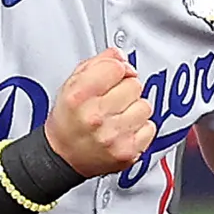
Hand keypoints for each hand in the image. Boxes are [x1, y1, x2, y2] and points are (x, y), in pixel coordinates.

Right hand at [45, 48, 154, 175]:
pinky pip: (150, 127)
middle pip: (134, 85)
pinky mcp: (128, 152)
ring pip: (145, 106)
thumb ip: (97, 64)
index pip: (116, 67)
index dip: (117, 68)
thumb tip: (120, 56)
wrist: (63, 157)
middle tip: (112, 100)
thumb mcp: (71, 85)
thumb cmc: (68, 121)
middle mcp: (96, 117)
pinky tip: (124, 129)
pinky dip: (140, 127)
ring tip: (118, 116)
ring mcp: (113, 136)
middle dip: (125, 89)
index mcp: (79, 96)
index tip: (114, 75)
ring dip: (134, 108)